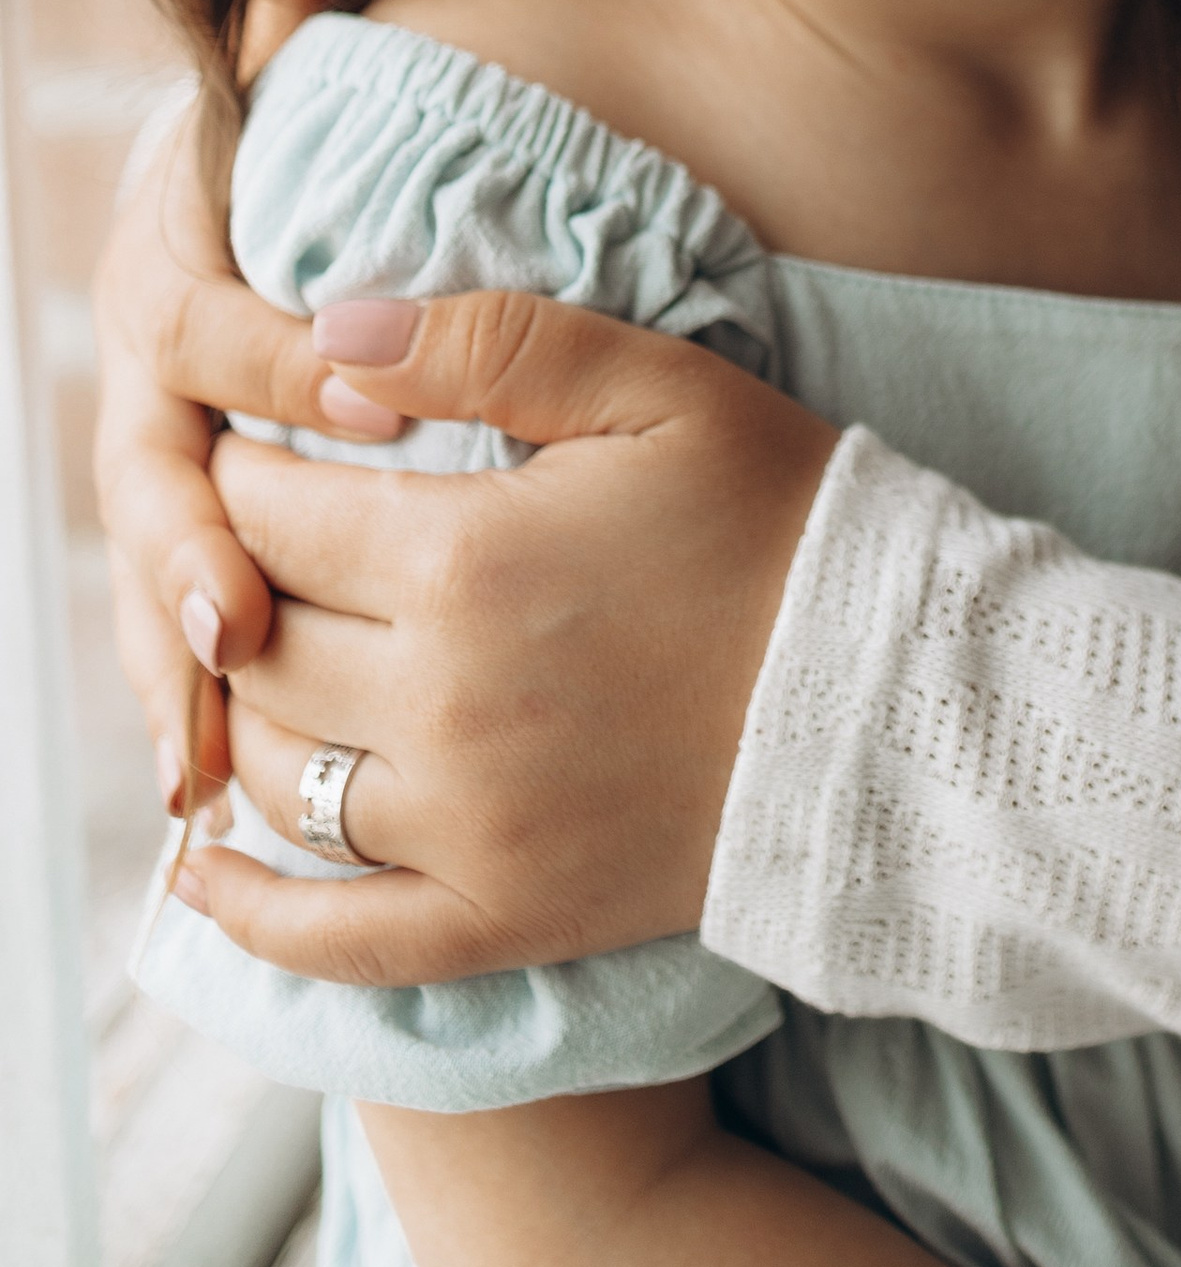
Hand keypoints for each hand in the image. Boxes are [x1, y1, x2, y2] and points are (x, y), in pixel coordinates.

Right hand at [93, 107, 302, 810]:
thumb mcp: (301, 48)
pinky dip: (190, 698)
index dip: (291, 364)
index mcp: (174, 255)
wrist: (268, 155)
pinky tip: (213, 789)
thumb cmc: (312, 108)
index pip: (220, 323)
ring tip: (207, 768)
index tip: (382, 406)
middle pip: (153, 476)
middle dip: (191, 562)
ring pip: (151, 570)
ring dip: (173, 669)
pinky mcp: (188, 513)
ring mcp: (157, 445)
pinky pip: (175, 615)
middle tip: (242, 633)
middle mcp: (146, 362)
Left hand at [144, 291, 837, 983]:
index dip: (246, 467)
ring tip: (253, 662)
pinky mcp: (500, 916)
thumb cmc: (780, 520)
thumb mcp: (659, 388)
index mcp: (467, 560)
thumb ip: (488, 342)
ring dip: (238, 713)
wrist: (896, 697)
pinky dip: (244, 910)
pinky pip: (328, 937)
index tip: (258, 446)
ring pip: (272, 771)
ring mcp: (465, 827)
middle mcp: (442, 703)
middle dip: (233, 582)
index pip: (270, 511)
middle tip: (251, 550)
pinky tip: (198, 869)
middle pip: (255, 639)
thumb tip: (328, 329)